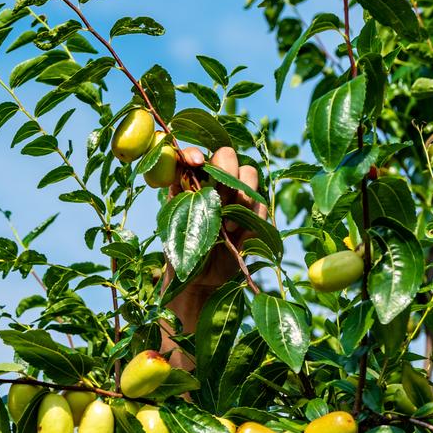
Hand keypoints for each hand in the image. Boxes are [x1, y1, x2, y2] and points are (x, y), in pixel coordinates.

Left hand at [172, 144, 268, 292]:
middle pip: (228, 154)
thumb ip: (177, 192)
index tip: (196, 162)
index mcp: (191, 181)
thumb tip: (181, 166)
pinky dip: (252, 214)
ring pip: (249, 173)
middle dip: (225, 172)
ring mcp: (236, 195)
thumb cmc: (179, 250)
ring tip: (226, 224)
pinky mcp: (253, 213)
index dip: (195, 153)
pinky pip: (261, 202)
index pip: (194, 154)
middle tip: (218, 199)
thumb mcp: (171, 221)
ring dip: (240, 195)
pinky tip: (236, 234)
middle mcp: (215, 183)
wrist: (198, 279)